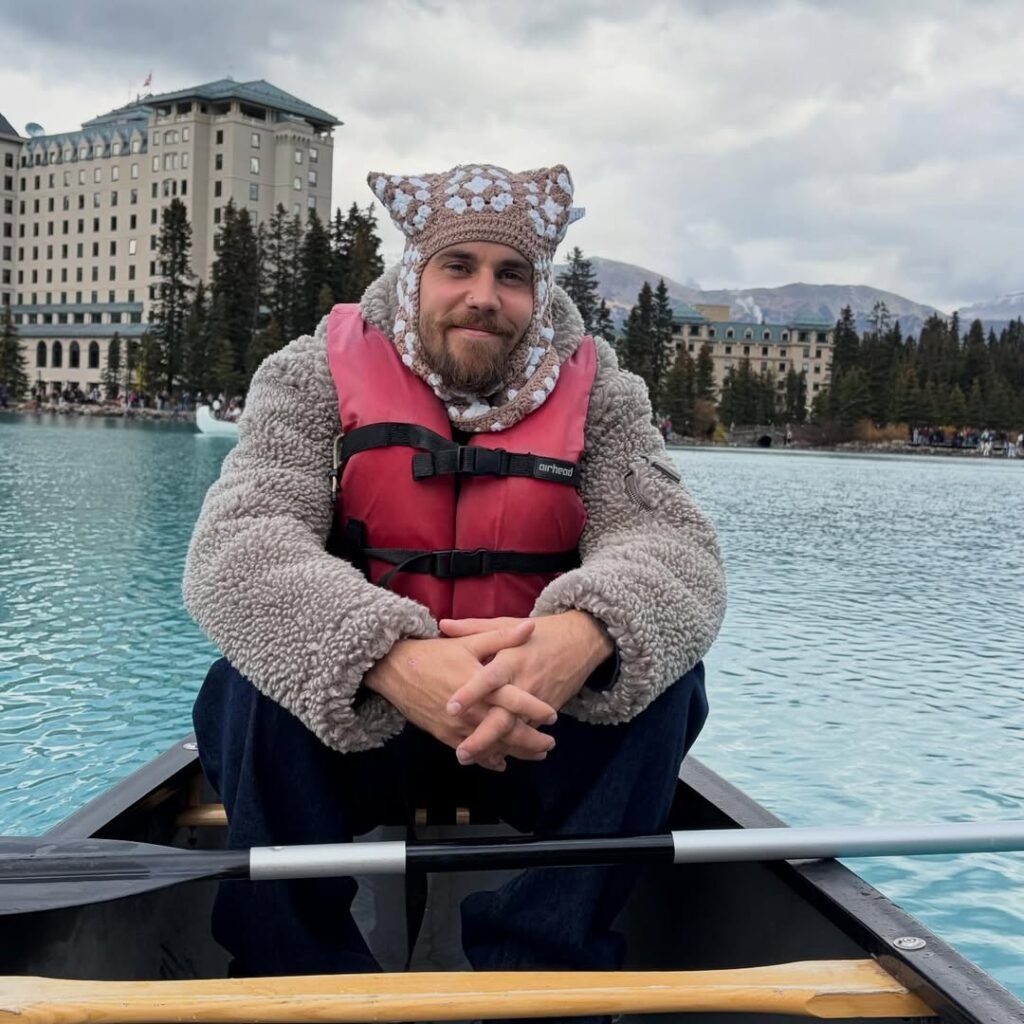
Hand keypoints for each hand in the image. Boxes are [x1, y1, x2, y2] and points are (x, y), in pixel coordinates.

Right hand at [363, 620, 556, 770]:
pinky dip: (488, 759)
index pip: (514, 700)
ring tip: (535, 755)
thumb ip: (502, 637)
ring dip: (515, 753)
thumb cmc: (435, 653)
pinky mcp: (444, 735)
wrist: (396, 669)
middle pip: (507, 730)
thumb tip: (531, 627)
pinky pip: (471, 752)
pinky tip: (501, 763)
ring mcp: (457, 726)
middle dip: (531, 741)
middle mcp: (471, 710)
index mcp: (480, 684)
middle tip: (550, 745)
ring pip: (492, 746)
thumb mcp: (470, 641)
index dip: (535, 709)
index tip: (553, 715)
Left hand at [438, 612, 613, 766]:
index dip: (471, 693)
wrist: (581, 642)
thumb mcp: (508, 623)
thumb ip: (475, 627)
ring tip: (470, 761)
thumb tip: (443, 625)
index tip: (451, 708)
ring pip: (515, 732)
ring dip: (495, 749)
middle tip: (460, 753)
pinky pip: (527, 733)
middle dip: (482, 738)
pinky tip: (492, 760)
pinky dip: (511, 748)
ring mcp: (537, 702)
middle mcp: (524, 684)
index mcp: (511, 660)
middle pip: (504, 716)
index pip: (490, 679)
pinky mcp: (547, 712)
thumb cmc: (541, 632)